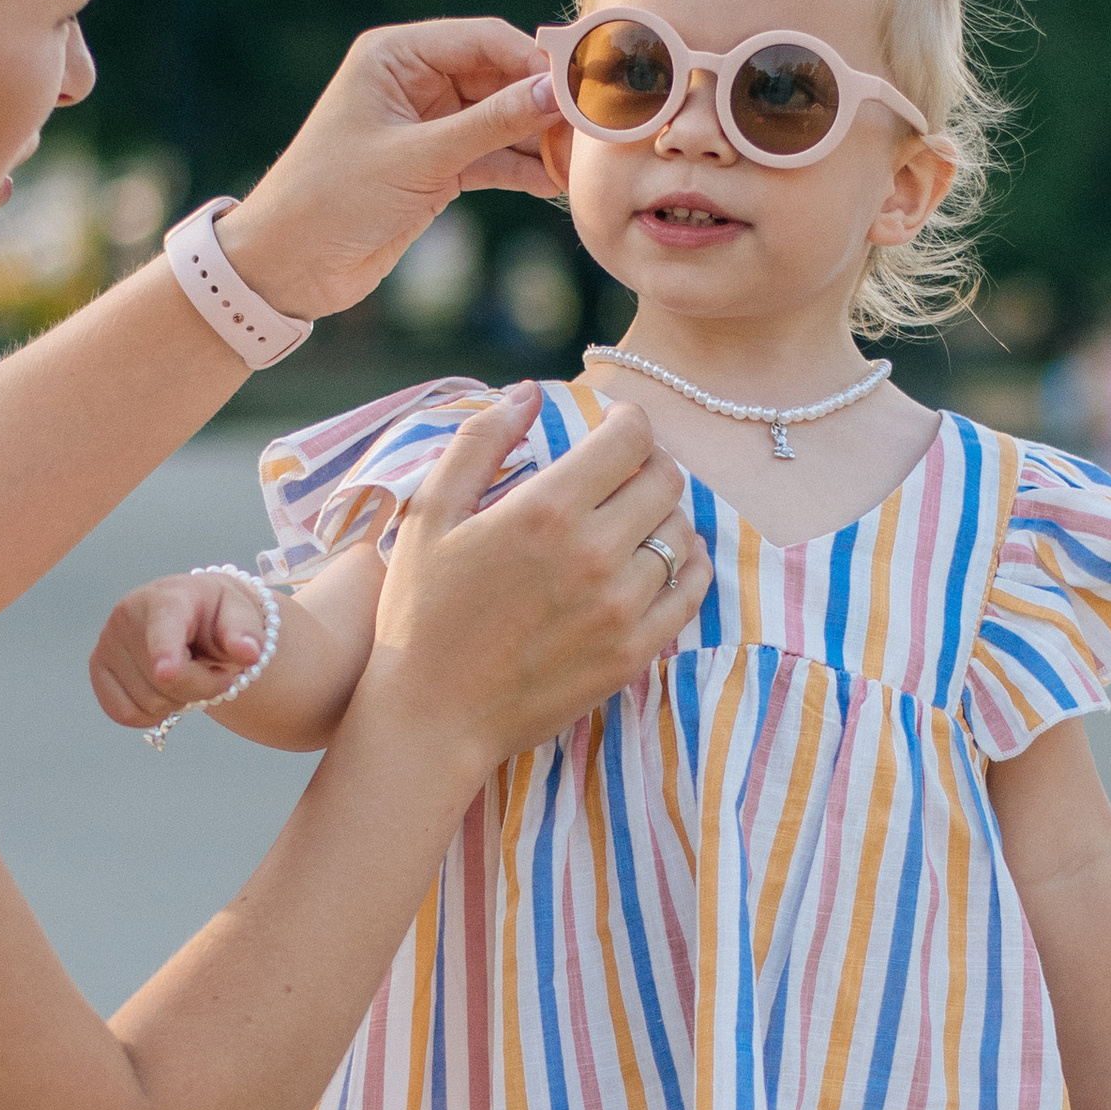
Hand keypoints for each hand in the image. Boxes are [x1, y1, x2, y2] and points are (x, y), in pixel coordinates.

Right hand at [91, 571, 270, 730]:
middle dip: (201, 688)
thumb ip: (245, 633)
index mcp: (169, 597)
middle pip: (167, 682)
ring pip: (147, 703)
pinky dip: (151, 714)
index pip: (165, 628)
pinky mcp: (98, 667)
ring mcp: (108, 641)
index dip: (166, 653)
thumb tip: (248, 652)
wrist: (194, 615)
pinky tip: (164, 690)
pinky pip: (124, 714)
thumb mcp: (240, 616)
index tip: (167, 673)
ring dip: (177, 701)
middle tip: (214, 670)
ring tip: (187, 673)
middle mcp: (128, 614)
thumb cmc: (218, 616)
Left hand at [221, 22, 559, 318]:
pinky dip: (521, 170)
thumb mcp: (417, 158)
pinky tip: (554, 184)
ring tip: (577, 165)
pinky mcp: (434, 168)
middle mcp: (414, 82)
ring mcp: (427, 127)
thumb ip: (489, 125)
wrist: (287, 267)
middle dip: (543, 107)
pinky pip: (491, 158)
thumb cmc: (331, 198)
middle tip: (590, 134)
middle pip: (500, 79)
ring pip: (500, 122)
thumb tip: (555, 94)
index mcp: (396, 56)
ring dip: (538, 142)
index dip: (535, 62)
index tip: (581, 89)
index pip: (484, 41)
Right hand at [364, 386, 708, 771]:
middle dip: (649, 464)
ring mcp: (621, 607)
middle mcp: (595, 554)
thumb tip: (529, 392)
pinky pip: (690, 592)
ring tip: (634, 519)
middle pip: (665, 480)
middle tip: (624, 473)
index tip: (615, 428)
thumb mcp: (429, 514)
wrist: (431, 717)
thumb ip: (479, 442)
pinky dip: (685, 567)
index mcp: (546, 511)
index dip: (630, 422)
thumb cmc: (419, 612)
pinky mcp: (634, 652)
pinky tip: (660, 562)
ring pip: (681, 533)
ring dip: (664, 515)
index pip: (631, 439)